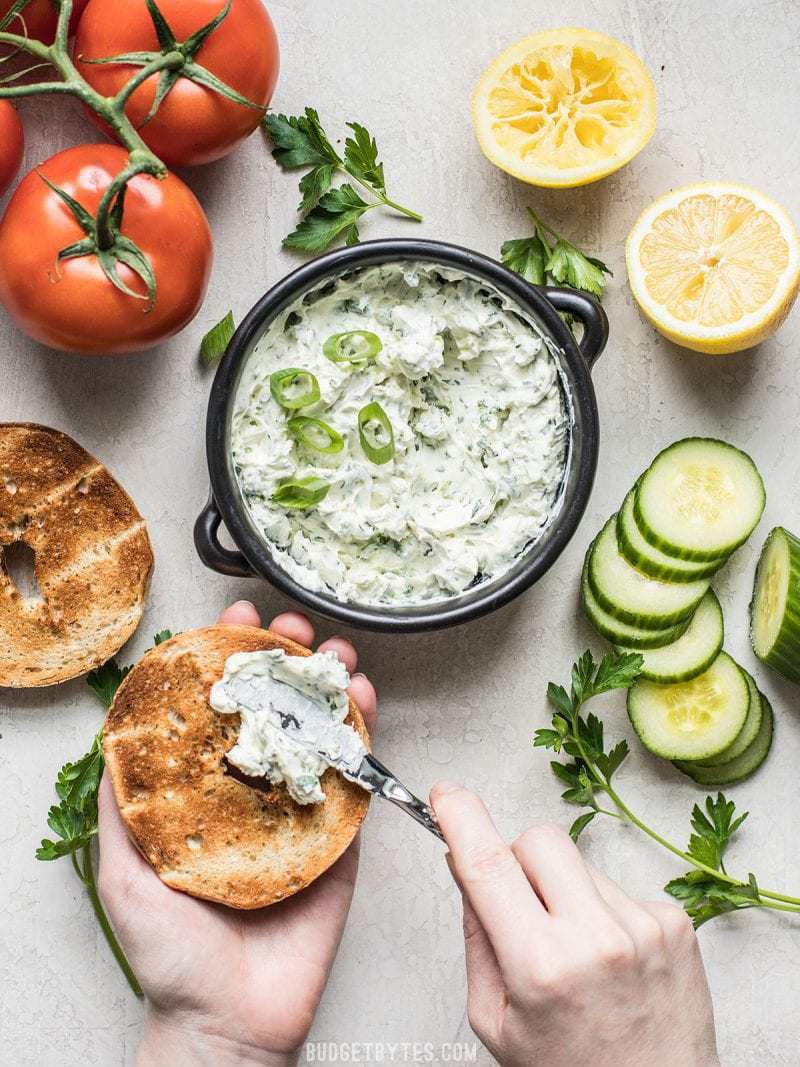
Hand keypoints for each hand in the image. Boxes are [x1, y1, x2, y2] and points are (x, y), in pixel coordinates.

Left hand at [98, 601, 377, 1066]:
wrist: (232, 1019)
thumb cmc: (172, 956)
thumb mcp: (123, 871)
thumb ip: (122, 804)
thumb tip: (114, 733)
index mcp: (207, 791)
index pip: (218, 708)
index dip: (225, 658)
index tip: (231, 622)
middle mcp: (255, 789)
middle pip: (275, 705)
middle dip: (283, 657)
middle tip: (288, 628)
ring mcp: (301, 806)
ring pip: (320, 726)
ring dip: (328, 680)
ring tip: (329, 650)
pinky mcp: (341, 833)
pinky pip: (357, 770)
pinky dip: (364, 727)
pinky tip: (361, 696)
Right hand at [431, 783, 718, 1066]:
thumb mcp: (496, 1022)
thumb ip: (477, 937)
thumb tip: (464, 865)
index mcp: (542, 967)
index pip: (488, 864)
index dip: (459, 817)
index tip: (446, 796)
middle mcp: (597, 938)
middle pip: (538, 838)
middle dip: (517, 859)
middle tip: (520, 906)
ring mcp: (643, 926)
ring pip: (578, 862)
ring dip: (564, 890)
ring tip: (575, 950)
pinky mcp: (675, 922)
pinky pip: (617, 886)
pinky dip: (603, 911)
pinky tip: (610, 958)